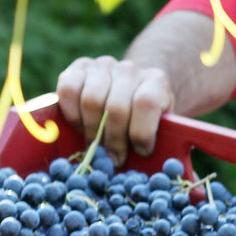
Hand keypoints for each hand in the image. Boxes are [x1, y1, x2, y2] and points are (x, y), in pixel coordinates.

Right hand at [55, 55, 174, 166]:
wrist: (131, 87)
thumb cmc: (145, 116)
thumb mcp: (161, 124)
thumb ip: (163, 141)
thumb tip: (168, 171)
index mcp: (156, 82)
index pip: (147, 103)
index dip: (141, 132)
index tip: (141, 152)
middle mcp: (129, 69)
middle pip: (116, 107)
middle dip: (114, 140)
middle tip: (114, 158)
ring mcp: (103, 65)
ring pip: (91, 100)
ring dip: (91, 130)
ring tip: (96, 144)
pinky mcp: (79, 67)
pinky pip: (68, 90)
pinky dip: (72, 114)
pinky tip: (80, 126)